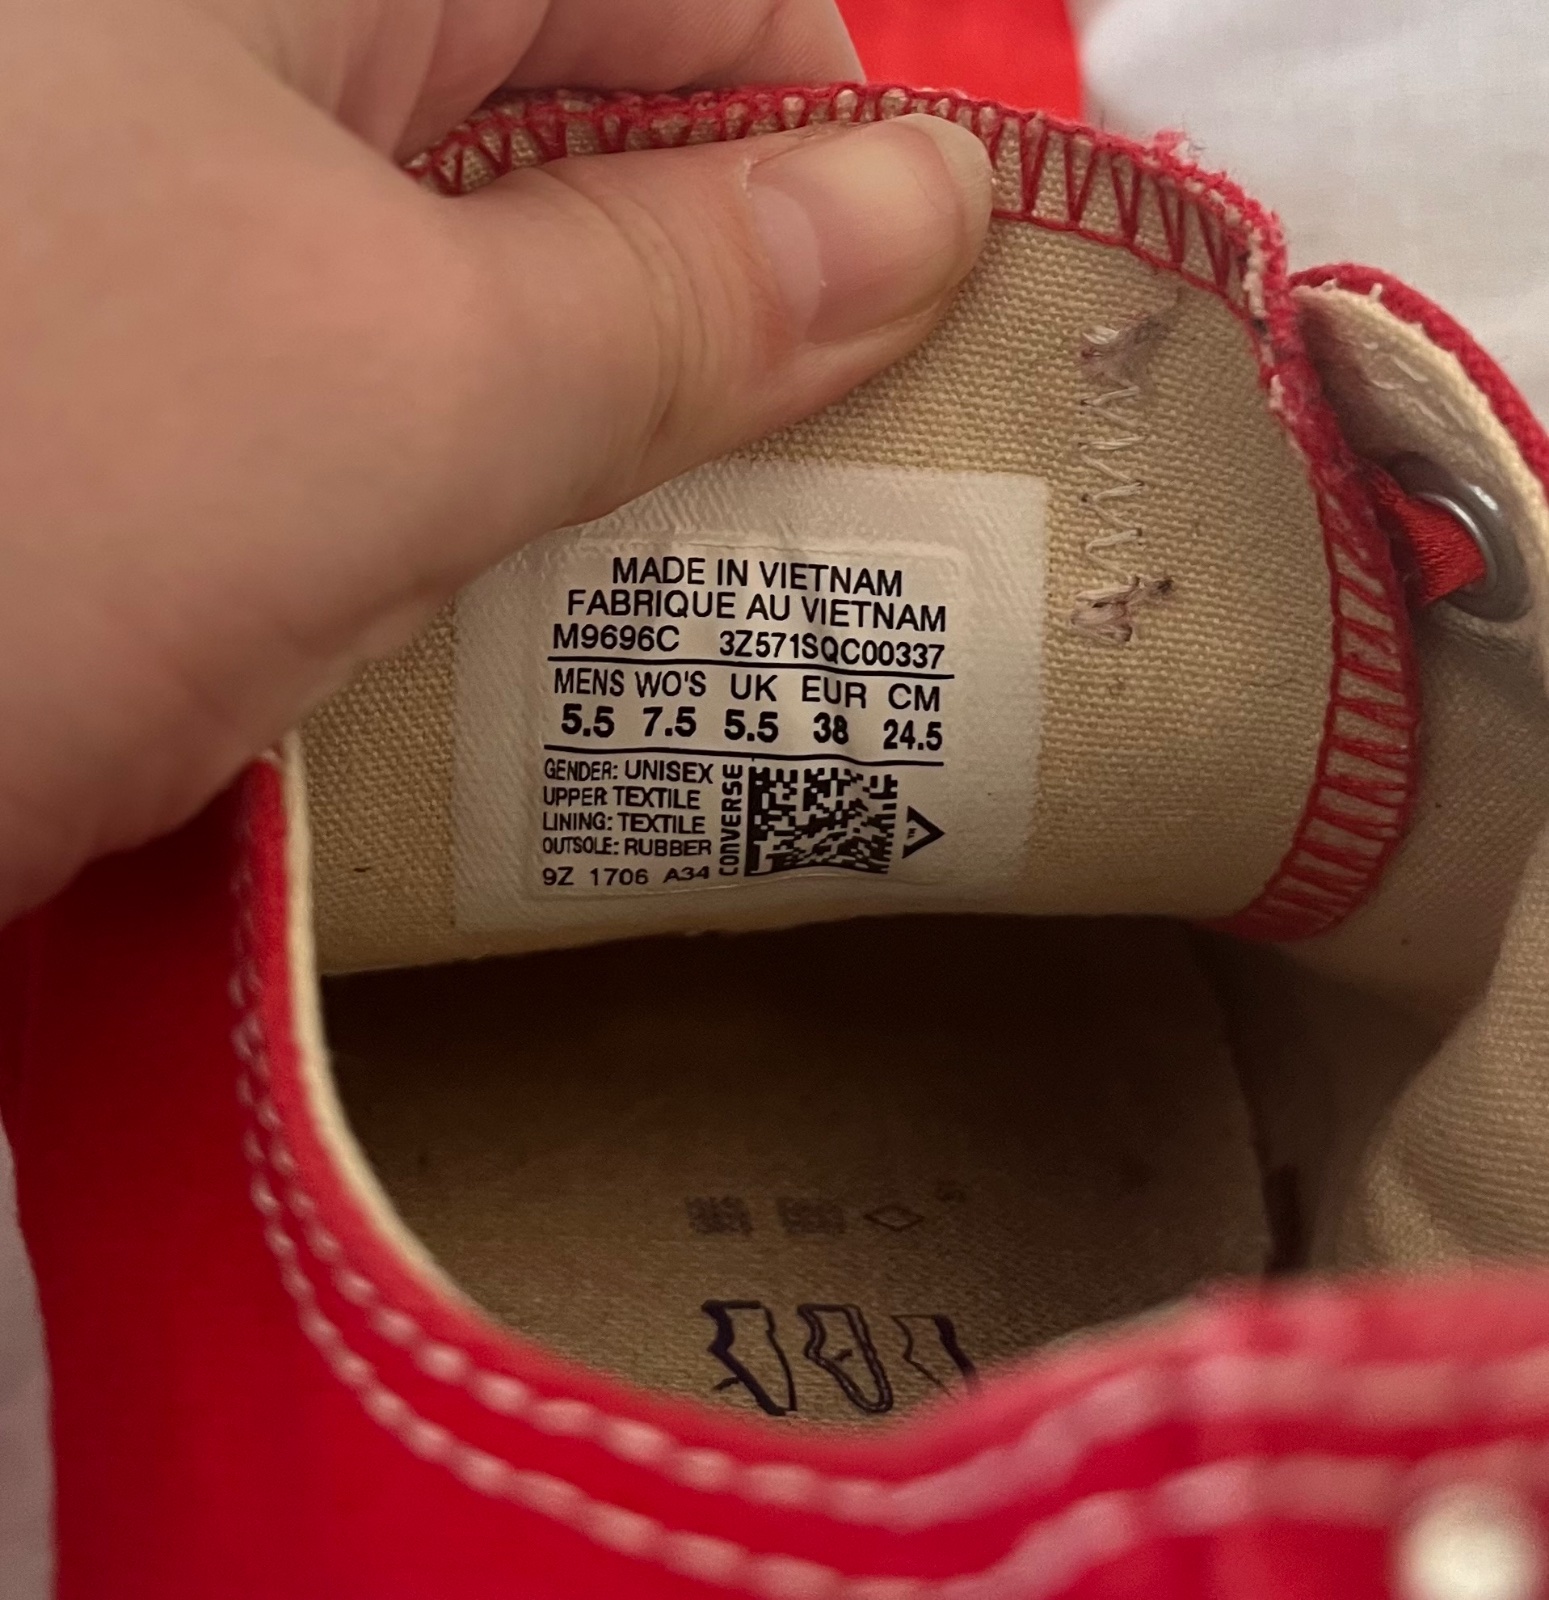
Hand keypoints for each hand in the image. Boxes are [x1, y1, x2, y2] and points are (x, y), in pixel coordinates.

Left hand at [0, 0, 991, 916]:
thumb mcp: (383, 398)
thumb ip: (679, 298)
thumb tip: (932, 210)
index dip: (827, 146)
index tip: (917, 343)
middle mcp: (230, 47)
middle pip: (585, 136)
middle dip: (725, 314)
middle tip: (834, 505)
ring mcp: (174, 201)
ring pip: (492, 278)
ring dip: (608, 429)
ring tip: (708, 586)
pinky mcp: (143, 356)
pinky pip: (383, 381)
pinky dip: (481, 484)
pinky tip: (538, 603)